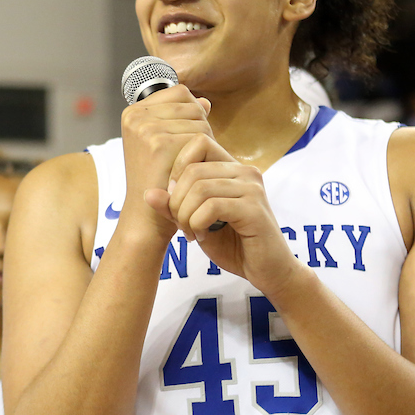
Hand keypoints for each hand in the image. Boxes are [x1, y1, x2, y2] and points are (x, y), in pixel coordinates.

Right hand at [119, 85, 213, 238]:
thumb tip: (205, 102)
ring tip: (188, 163)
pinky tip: (191, 170)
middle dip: (199, 127)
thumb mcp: (164, 144)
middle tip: (188, 156)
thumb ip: (182, 119)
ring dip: (204, 140)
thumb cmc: (158, 181)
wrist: (147, 215)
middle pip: (191, 103)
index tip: (182, 141)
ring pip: (199, 118)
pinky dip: (204, 153)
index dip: (192, 114)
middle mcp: (135, 115)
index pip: (180, 92)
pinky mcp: (160, 142)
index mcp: (133, 112)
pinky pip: (201, 134)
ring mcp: (146, 127)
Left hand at [143, 135, 304, 297]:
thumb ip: (173, 206)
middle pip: (192, 170)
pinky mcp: (254, 209)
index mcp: (232, 168)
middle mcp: (245, 171)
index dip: (177, 169)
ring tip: (191, 232)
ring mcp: (252, 188)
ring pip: (199, 188)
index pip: (198, 143)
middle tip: (181, 225)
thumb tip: (147, 193)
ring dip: (185, 216)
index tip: (176, 200)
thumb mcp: (195, 222)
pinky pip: (211, 207)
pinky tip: (202, 236)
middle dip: (177, 201)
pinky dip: (197, 224)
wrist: (267, 271)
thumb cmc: (233, 244)